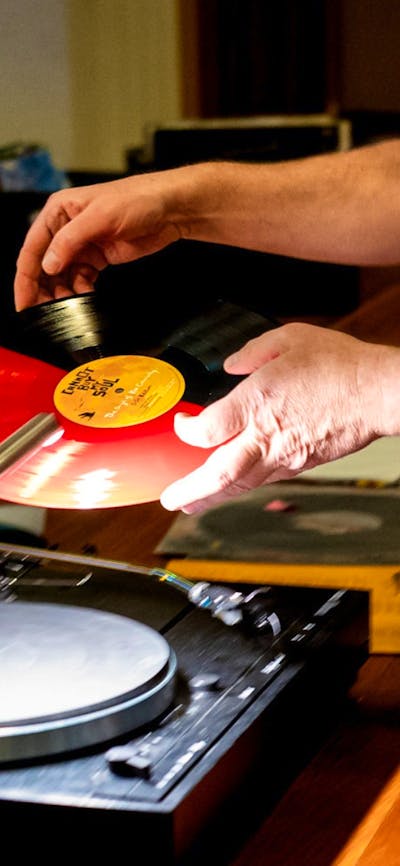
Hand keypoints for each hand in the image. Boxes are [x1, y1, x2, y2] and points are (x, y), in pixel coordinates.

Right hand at [13, 171, 185, 310]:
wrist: (169, 209)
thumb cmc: (137, 199)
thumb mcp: (100, 217)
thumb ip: (70, 240)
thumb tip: (49, 264)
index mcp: (59, 212)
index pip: (33, 247)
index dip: (26, 276)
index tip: (23, 300)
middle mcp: (66, 229)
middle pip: (44, 265)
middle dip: (42, 289)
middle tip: (41, 312)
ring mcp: (82, 245)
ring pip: (61, 276)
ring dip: (61, 293)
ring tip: (65, 307)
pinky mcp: (98, 258)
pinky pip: (80, 279)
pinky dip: (79, 291)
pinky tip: (84, 298)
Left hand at [160, 322, 398, 513]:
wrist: (377, 393)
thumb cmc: (340, 365)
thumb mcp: (289, 339)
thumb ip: (253, 352)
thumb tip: (232, 364)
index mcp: (256, 403)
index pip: (206, 430)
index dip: (187, 431)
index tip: (182, 424)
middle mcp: (266, 436)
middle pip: (219, 473)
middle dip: (191, 489)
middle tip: (170, 499)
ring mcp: (285, 455)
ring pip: (241, 484)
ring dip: (213, 497)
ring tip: (192, 505)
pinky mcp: (301, 464)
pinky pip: (265, 480)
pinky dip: (243, 486)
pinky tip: (235, 486)